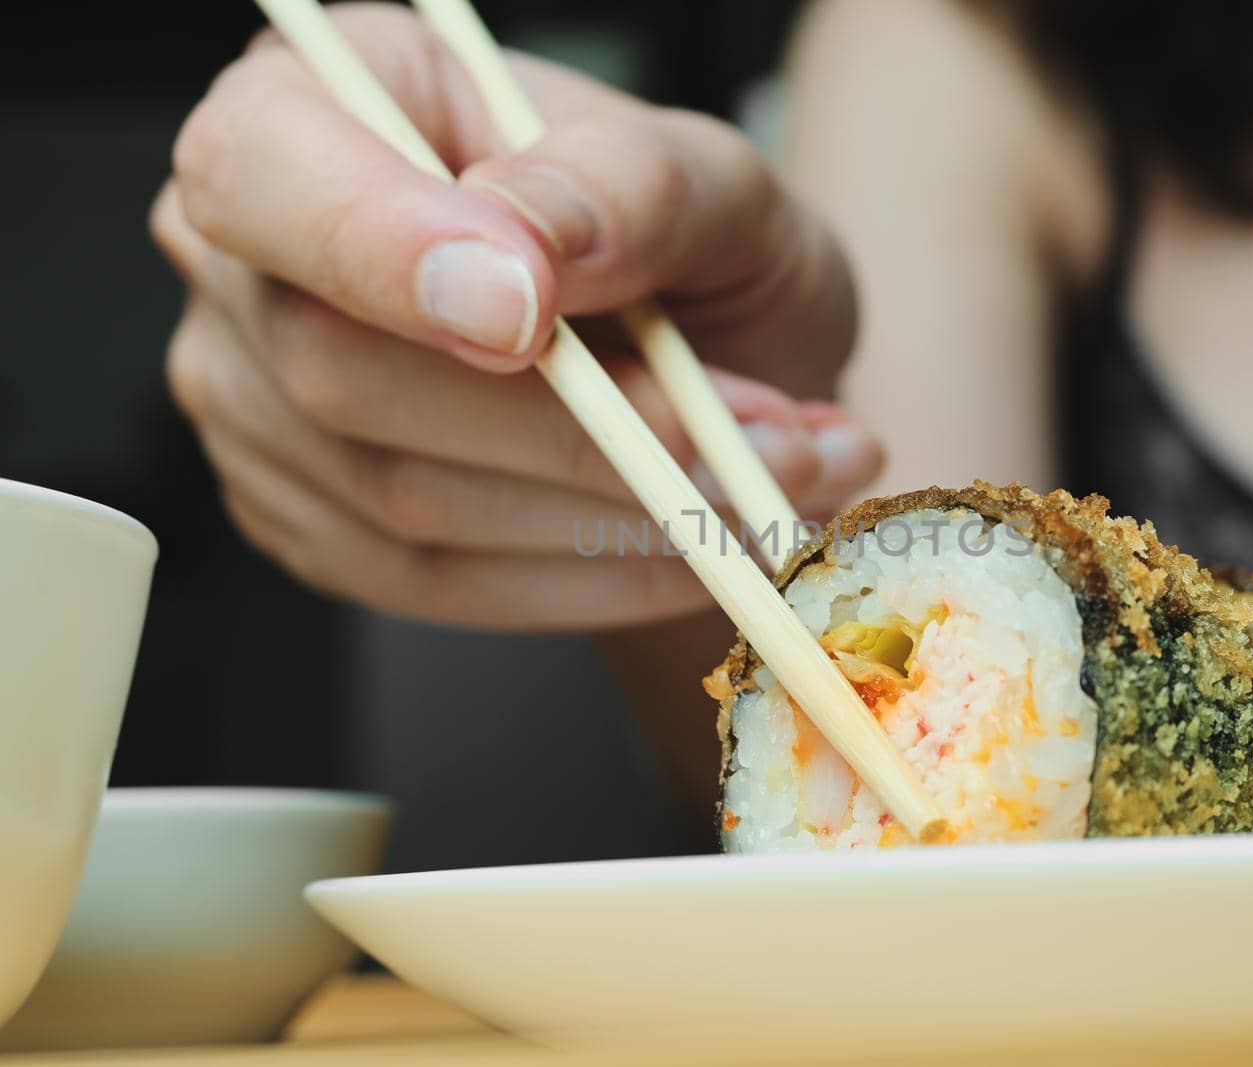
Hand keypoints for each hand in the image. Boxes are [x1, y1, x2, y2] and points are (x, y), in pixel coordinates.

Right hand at [151, 3, 879, 629]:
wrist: (722, 369)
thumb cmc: (697, 250)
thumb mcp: (716, 181)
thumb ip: (630, 187)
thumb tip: (531, 241)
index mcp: (328, 101)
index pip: (265, 173)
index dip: (380, 250)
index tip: (531, 319)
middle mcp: (254, 261)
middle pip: (342, 371)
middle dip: (578, 433)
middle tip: (762, 446)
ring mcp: (264, 407)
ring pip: (402, 498)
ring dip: (616, 513)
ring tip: (775, 486)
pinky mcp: (320, 524)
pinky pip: (435, 583)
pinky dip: (587, 577)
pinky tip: (696, 547)